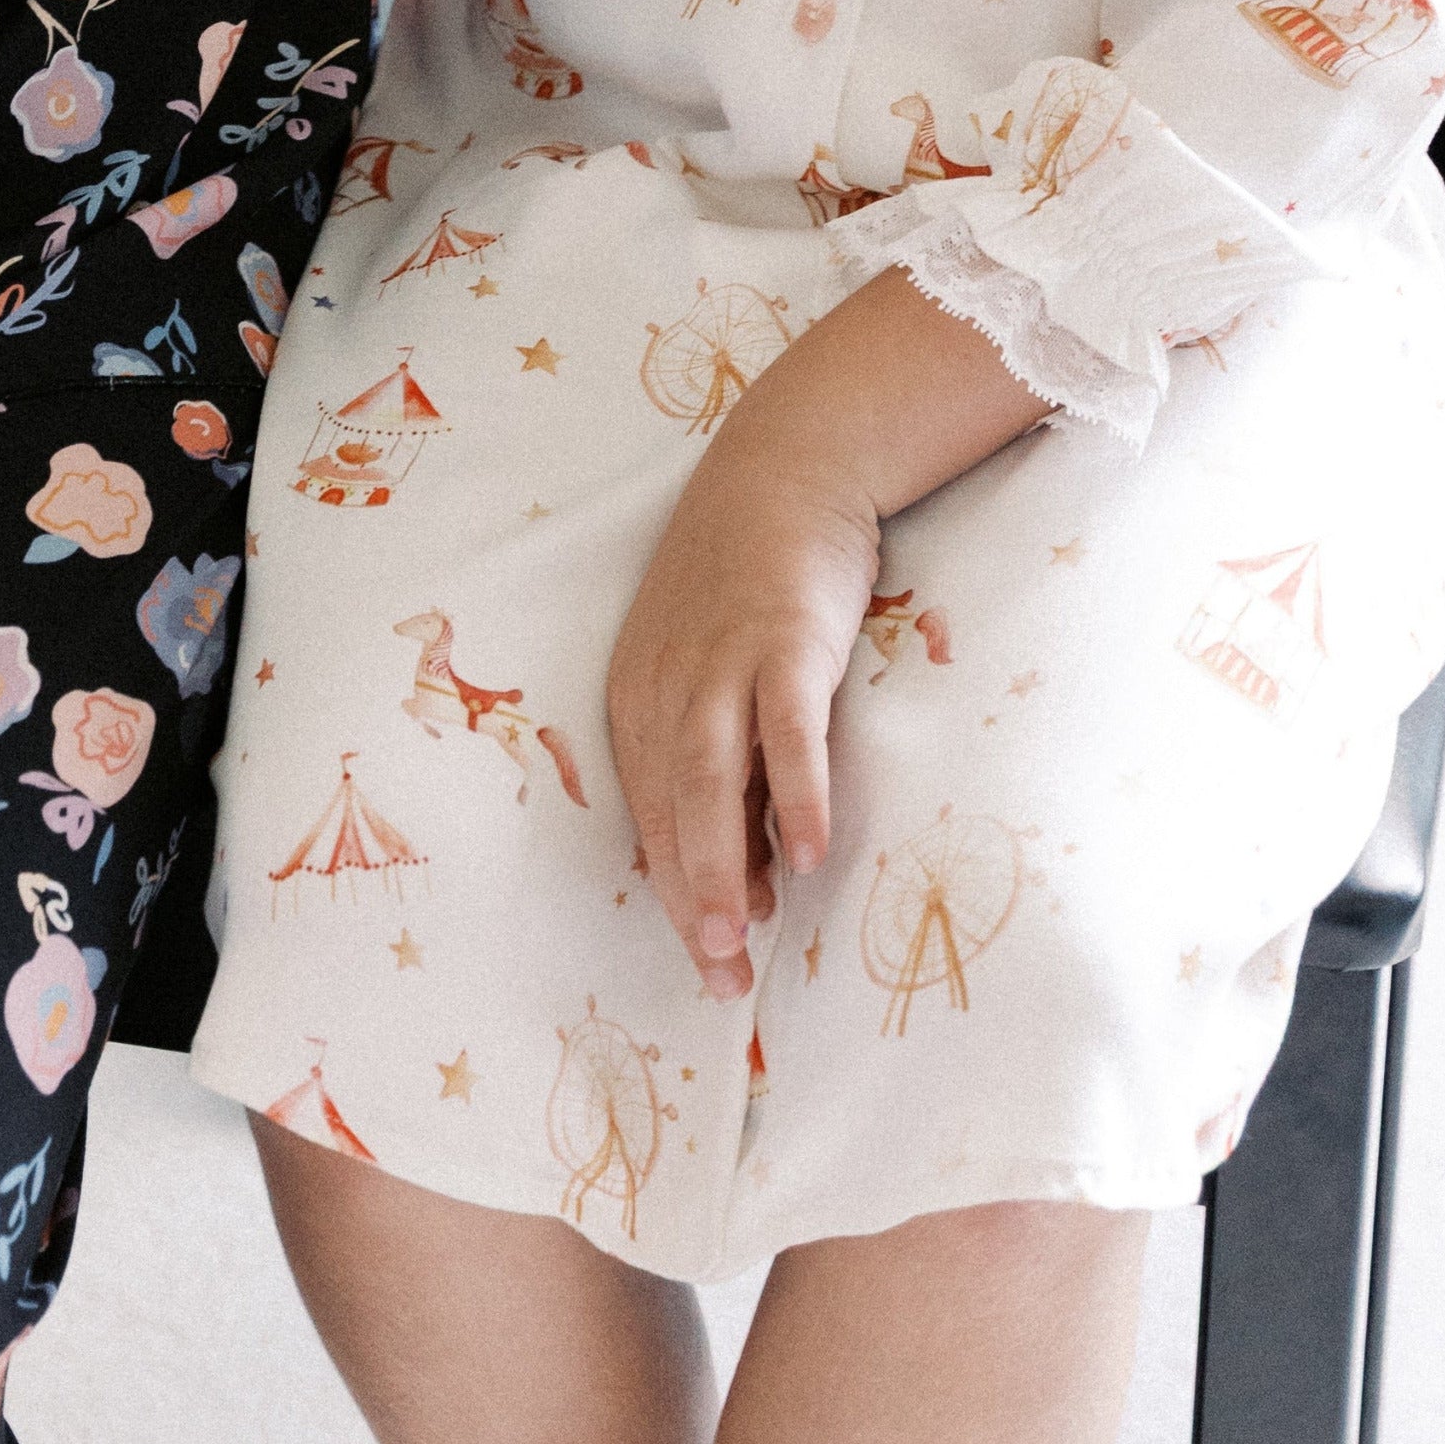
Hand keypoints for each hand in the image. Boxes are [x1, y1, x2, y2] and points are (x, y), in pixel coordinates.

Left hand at [608, 381, 884, 998]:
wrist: (784, 467)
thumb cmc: (750, 581)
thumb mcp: (715, 668)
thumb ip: (730, 760)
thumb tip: (755, 866)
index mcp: (639, 696)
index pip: (649, 813)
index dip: (674, 890)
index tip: (705, 960)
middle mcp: (667, 682)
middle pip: (671, 806)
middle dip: (689, 899)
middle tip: (718, 976)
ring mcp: (724, 659)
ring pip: (710, 778)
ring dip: (720, 861)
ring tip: (739, 935)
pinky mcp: (784, 637)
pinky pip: (785, 728)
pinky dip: (792, 791)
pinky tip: (806, 849)